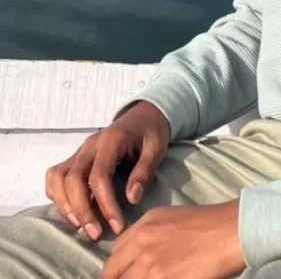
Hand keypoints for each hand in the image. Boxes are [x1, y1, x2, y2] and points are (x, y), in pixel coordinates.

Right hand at [45, 100, 170, 240]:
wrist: (143, 115)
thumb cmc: (151, 132)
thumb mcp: (156, 148)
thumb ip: (144, 171)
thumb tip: (132, 199)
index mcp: (111, 140)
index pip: (100, 176)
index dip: (106, 204)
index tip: (117, 225)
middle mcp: (90, 144)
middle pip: (73, 179)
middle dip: (82, 210)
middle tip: (96, 234)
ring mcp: (80, 150)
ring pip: (59, 178)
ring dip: (65, 205)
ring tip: (81, 226)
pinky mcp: (76, 157)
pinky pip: (55, 176)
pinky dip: (57, 195)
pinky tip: (71, 211)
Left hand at [103, 202, 245, 278]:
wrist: (232, 230)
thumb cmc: (212, 226)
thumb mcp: (174, 220)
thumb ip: (152, 237)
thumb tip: (141, 261)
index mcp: (144, 225)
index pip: (114, 254)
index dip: (119, 271)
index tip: (128, 277)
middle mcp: (141, 242)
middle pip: (111, 273)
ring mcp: (149, 263)